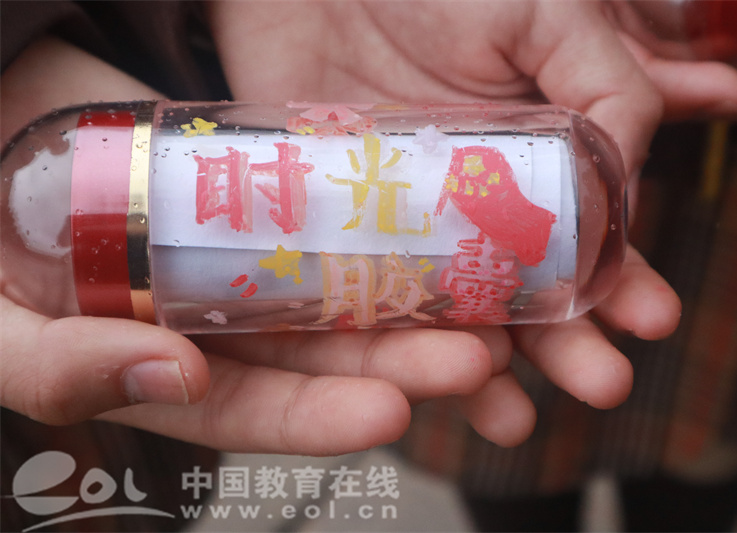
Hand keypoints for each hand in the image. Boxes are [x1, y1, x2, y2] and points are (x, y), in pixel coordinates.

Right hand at [0, 37, 504, 454]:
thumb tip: (167, 377)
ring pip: (342, 284)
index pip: (254, 408)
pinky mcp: (268, 193)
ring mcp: (249, 255)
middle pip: (320, 352)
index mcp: (167, 368)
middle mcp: (220, 321)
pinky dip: (382, 224)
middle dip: (397, 360)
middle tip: (473, 359)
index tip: (389, 412)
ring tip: (484, 308)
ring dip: (412, 299)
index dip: (319, 417)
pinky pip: (332, 210)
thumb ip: (56, 369)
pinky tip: (437, 231)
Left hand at [207, 0, 687, 445]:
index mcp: (533, 160)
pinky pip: (371, 303)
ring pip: (453, 314)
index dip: (623, 280)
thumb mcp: (547, 15)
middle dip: (569, 344)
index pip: (587, 237)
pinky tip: (421, 386)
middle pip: (527, 292)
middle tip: (602, 383)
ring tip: (514, 418)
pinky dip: (396, 350)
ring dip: (487, 370)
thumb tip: (632, 181)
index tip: (647, 320)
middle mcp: (473, 204)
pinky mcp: (340, 232)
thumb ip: (607, 84)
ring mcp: (406, 224)